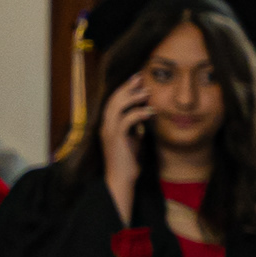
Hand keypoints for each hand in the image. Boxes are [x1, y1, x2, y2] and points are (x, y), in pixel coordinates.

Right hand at [99, 73, 155, 203]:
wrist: (120, 179)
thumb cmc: (127, 160)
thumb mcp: (132, 139)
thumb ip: (135, 127)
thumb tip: (146, 114)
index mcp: (108, 124)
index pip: (114, 101)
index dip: (124, 89)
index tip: (137, 80)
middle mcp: (105, 125)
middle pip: (113, 100)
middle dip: (127, 87)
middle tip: (140, 77)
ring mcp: (109, 132)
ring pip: (116, 107)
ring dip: (132, 97)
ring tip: (146, 92)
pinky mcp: (116, 139)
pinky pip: (126, 121)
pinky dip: (138, 114)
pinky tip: (150, 111)